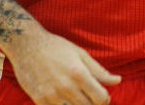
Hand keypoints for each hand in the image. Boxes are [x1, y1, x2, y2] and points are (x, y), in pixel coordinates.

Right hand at [4, 27, 121, 104]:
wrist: (26, 45)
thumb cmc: (56, 47)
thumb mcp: (80, 54)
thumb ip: (99, 71)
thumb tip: (118, 81)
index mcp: (79, 74)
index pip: (101, 99)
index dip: (105, 100)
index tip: (103, 96)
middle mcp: (66, 87)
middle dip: (92, 104)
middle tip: (89, 97)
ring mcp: (52, 96)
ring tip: (76, 97)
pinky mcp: (39, 100)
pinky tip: (63, 99)